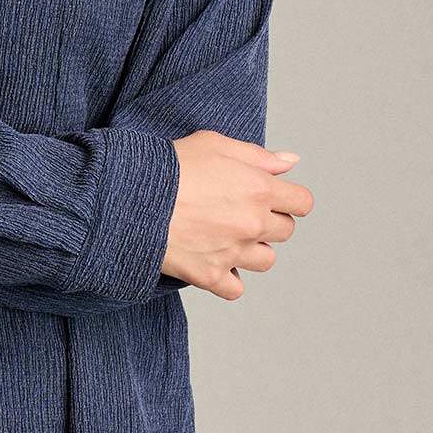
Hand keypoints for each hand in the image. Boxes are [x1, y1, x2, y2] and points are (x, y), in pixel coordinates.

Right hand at [163, 131, 311, 299]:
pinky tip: (214, 261)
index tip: (272, 197)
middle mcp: (253, 223)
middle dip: (268, 221)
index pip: (302, 203)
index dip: (289, 199)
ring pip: (266, 261)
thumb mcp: (214, 143)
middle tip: (238, 211)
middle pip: (285, 231)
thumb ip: (258, 155)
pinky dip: (228, 279)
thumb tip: (291, 162)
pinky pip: (236, 288)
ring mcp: (233, 252)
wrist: (130, 198)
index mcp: (259, 189)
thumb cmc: (168, 166)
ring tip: (227, 236)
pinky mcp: (210, 275)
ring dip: (252, 250)